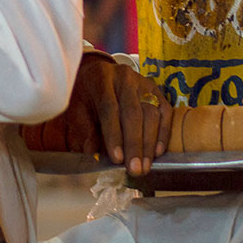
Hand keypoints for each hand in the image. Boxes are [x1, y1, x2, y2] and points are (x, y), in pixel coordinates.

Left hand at [62, 55, 171, 175]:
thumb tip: (93, 154)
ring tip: (146, 166)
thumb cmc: (86, 95)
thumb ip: (85, 131)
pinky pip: (165, 111)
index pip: (110, 109)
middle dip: (135, 144)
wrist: (97, 72)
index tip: (117, 159)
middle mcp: (125, 78)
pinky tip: (158, 151)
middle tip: (135, 169)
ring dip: (149, 143)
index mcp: (101, 80)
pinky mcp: (156, 90)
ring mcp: (143, 83)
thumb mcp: (78, 110)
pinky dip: (163, 133)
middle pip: (133, 113)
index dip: (114, 135)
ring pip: (151, 113)